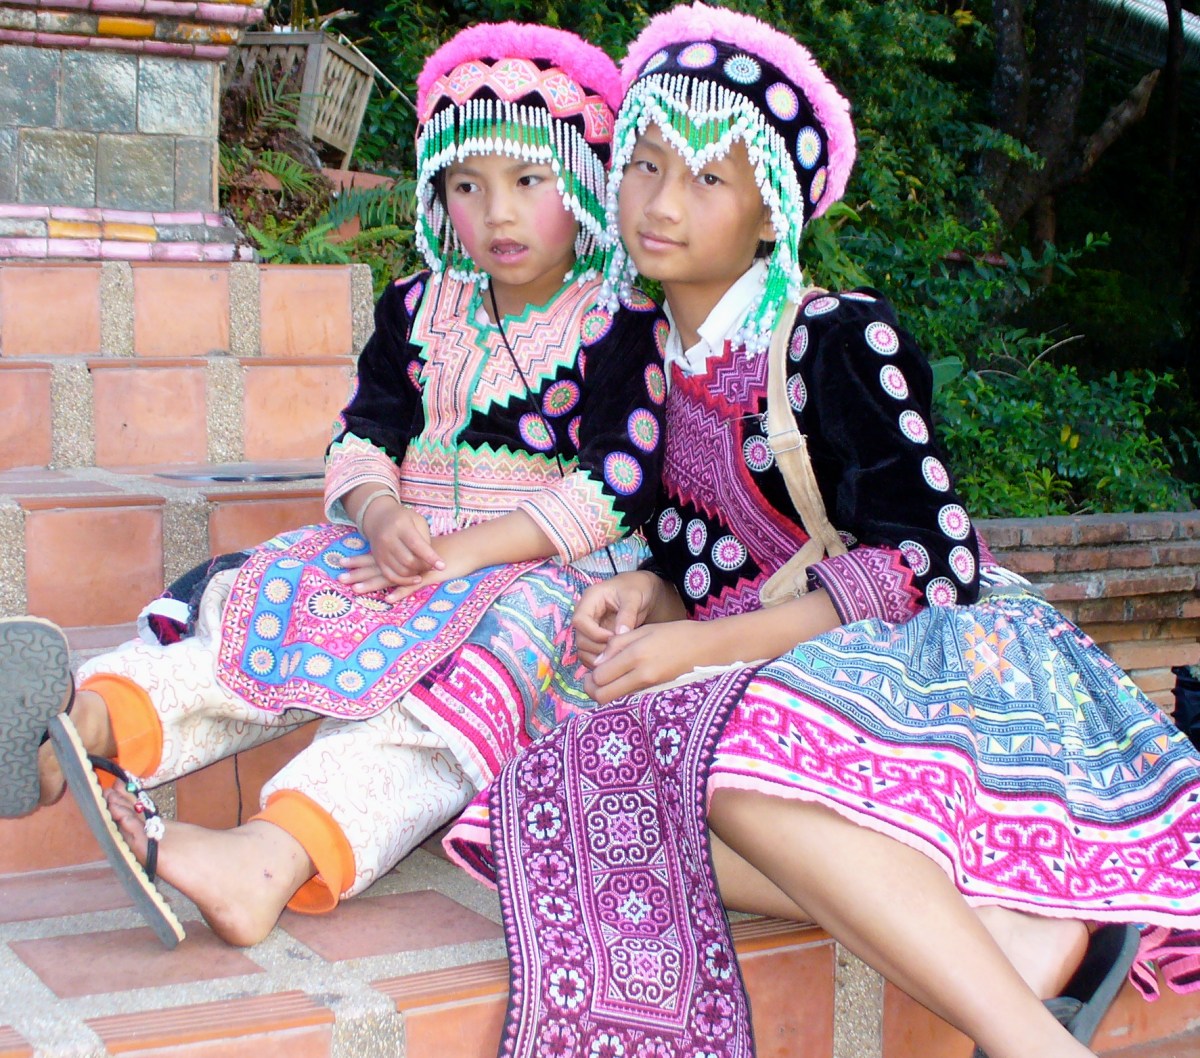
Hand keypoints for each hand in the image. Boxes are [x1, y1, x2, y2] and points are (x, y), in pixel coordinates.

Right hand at [340, 502, 443, 590]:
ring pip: (401, 571)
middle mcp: (388, 539)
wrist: (379, 518)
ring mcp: (381, 551)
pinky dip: (405, 581)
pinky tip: (416, 579)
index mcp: (400, 526)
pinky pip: (391, 577)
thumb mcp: (418, 521)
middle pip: (409, 561)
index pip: (416, 545)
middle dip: (424, 567)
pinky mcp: (378, 561)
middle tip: (432, 566)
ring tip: (424, 569)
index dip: (430, 557)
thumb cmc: (404, 519)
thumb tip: (431, 560)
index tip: (442, 566)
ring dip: (416, 574)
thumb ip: (425, 538)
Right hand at [572, 571, 665, 667]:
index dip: (594, 633)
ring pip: (584, 649)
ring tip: (618, 658)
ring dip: (598, 658)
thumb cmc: (637, 588)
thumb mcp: (634, 597)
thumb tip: (619, 634)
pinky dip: (600, 661)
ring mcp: (590, 627)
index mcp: (590, 599)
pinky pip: (591, 654)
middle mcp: (586, 614)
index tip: (613, 638)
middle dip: (598, 649)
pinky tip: (615, 662)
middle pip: (580, 638)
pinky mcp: (596, 638)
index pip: (580, 620)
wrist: (644, 590)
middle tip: (618, 652)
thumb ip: (626, 614)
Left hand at [583, 619, 712, 704]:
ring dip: (606, 693)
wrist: (708, 648)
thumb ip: (618, 644)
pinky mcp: (657, 692)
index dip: (590, 675)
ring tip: (608, 680)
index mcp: (636, 654)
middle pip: (603, 695)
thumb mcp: (645, 630)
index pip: (600, 675)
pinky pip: (630, 698)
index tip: (593, 668)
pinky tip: (625, 682)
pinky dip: (621, 693)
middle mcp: (641, 674)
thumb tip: (596, 663)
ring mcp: (650, 686)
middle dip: (592, 690)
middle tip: (591, 681)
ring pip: (615, 700)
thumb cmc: (677, 634)